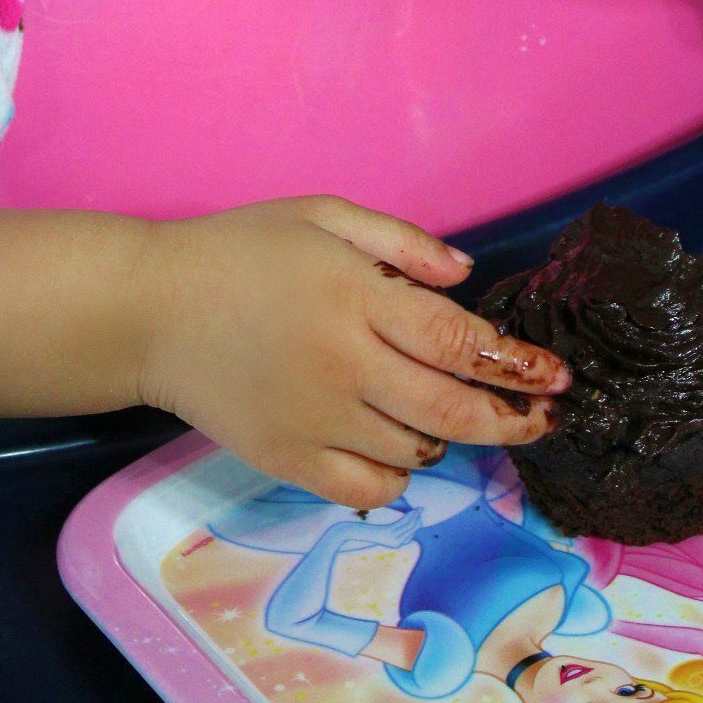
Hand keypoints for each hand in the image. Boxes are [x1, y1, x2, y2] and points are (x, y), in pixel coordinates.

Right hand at [132, 195, 568, 509]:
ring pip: (417, 452)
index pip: (459, 342)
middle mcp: (344, 366)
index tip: (552, 374)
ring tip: (460, 419)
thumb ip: (400, 242)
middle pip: (453, 411)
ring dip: (452, 440)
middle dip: (512, 419)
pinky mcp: (288, 461)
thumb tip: (467, 276)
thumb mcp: (321, 215)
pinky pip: (367, 487)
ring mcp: (316, 421)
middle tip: (541, 417)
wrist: (150, 310)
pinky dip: (397, 476)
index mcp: (355, 297)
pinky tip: (397, 449)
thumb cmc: (240, 250)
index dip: (515, 364)